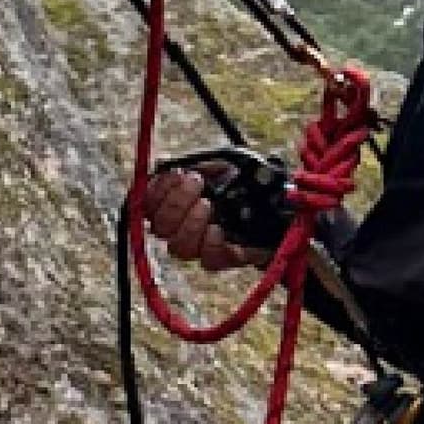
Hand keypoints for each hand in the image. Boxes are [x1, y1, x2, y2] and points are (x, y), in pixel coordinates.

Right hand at [140, 152, 290, 275]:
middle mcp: (181, 228)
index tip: (176, 174)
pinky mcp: (221, 259)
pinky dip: (211, 244)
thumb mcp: (223, 163)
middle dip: (175, 203)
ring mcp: (200, 246)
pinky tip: (220, 230)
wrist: (277, 205)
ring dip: (191, 223)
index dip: (154, 192)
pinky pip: (207, 260)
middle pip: (159, 228)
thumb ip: (199, 163)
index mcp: (174, 203)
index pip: (145, 205)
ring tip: (208, 205)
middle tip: (197, 184)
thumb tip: (172, 165)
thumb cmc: (245, 182)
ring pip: (178, 247)